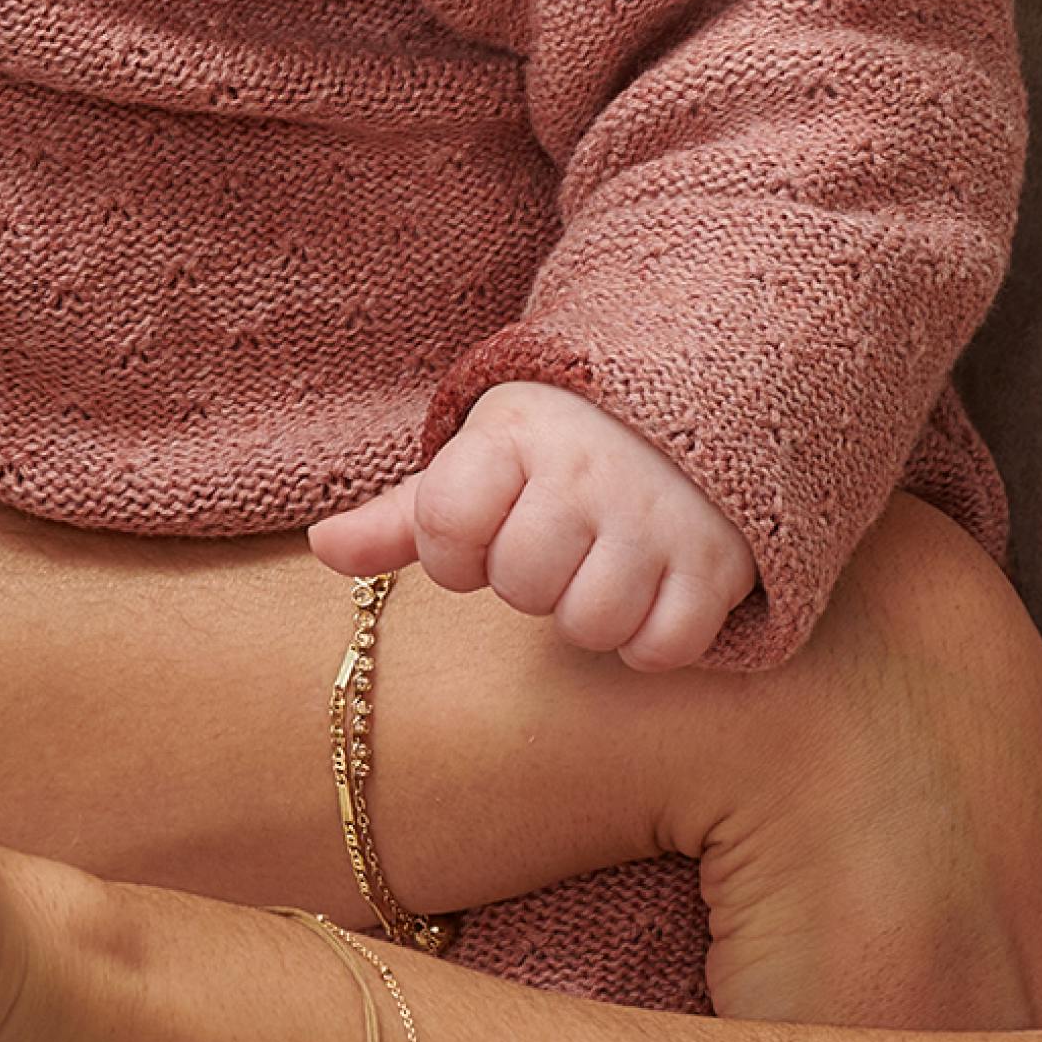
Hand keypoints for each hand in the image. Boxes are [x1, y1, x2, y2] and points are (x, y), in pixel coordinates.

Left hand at [314, 382, 755, 670]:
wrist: (696, 395)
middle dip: (526, 581)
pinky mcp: (718, 561)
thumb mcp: (479, 458)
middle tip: (553, 542)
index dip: (453, 551)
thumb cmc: (562, 444)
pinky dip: (650, 638)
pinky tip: (647, 592)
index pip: (444, 527)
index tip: (483, 527)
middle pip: (520, 585)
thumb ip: (401, 515)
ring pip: (589, 623)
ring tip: (598, 566)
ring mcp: (658, 519)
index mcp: (514, 439)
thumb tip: (323, 547)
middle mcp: (587, 474)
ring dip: (586, 612)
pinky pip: (663, 646)